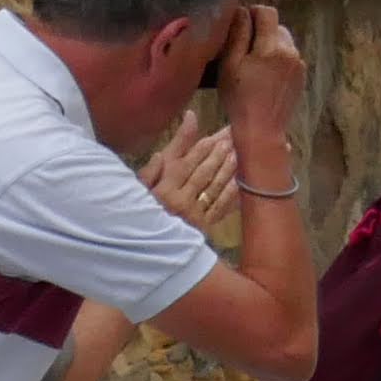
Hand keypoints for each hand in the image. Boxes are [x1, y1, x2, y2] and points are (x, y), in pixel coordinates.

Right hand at [140, 115, 237, 232]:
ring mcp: (194, 213)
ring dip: (228, 169)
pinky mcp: (204, 225)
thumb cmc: (144, 209)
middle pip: (203, 172)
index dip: (199, 149)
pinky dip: (232, 191)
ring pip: (214, 186)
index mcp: (162, 190)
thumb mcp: (140, 190)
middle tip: (232, 137)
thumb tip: (158, 155)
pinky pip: (221, 205)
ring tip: (238, 153)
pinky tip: (239, 179)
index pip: (184, 164)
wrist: (151, 244)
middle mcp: (179, 201)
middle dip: (218, 153)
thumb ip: (150, 171)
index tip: (213, 136)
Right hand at [213, 5, 306, 142]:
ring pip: (283, 41)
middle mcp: (291, 52)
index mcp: (273, 47)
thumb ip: (238, 34)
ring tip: (252, 62)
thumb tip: (241, 11)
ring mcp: (299, 64)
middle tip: (242, 46)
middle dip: (260, 30)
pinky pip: (289, 57)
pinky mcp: (301, 76)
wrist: (262, 129)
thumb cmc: (239, 97)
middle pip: (276, 26)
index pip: (267, 12)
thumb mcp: (230, 63)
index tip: (239, 25)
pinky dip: (277, 58)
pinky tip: (264, 74)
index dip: (251, 13)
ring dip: (269, 44)